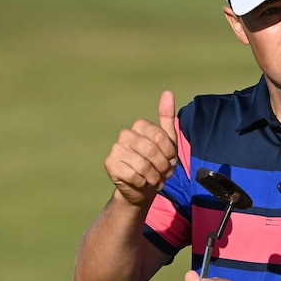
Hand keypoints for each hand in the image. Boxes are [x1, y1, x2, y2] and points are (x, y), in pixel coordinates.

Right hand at [104, 90, 177, 205]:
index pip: (160, 136)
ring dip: (154, 177)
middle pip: (152, 151)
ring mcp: (116, 148)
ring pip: (143, 165)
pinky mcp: (110, 164)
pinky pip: (134, 175)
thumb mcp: (167, 142)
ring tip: (155, 179)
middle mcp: (125, 134)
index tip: (170, 159)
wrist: (142, 187)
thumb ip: (167, 118)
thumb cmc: (157, 162)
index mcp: (139, 126)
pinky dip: (143, 183)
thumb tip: (168, 93)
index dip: (169, 152)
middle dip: (163, 166)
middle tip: (164, 173)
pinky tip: (143, 183)